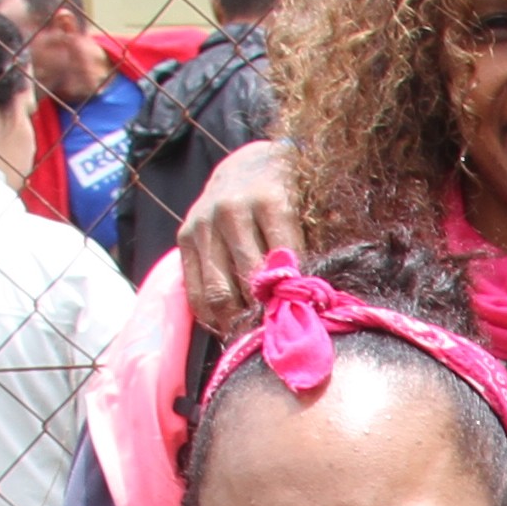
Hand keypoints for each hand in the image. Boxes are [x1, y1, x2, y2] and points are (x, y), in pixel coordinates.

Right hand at [179, 138, 305, 331]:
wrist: (247, 164)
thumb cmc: (291, 194)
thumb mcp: (313, 208)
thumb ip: (319, 247)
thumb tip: (321, 297)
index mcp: (270, 201)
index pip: (283, 266)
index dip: (292, 301)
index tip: (306, 324)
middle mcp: (231, 211)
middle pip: (247, 283)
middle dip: (265, 317)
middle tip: (281, 341)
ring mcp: (204, 224)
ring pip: (218, 292)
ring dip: (237, 323)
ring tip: (255, 340)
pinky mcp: (185, 237)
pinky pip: (195, 291)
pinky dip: (212, 316)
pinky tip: (230, 326)